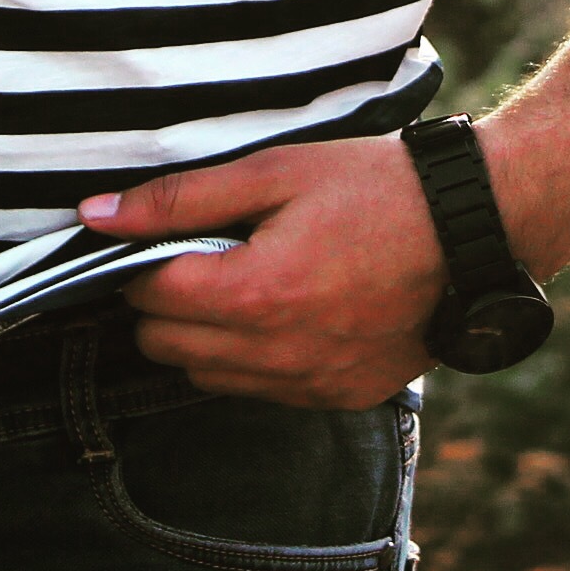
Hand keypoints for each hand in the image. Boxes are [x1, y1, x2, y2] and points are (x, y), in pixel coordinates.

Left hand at [79, 136, 442, 407]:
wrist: (474, 228)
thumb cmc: (374, 187)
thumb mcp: (275, 172)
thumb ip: (179, 199)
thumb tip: (95, 218)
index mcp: (253, 294)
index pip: (145, 298)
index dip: (141, 264)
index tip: (166, 237)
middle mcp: (276, 355)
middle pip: (164, 349)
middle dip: (165, 304)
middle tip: (203, 257)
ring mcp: (310, 386)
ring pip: (207, 379)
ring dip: (206, 337)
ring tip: (248, 282)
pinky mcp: (340, 399)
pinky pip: (264, 393)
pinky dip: (257, 359)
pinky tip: (290, 310)